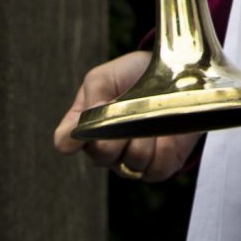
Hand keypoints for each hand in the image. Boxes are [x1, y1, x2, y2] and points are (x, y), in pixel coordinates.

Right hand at [53, 51, 197, 180]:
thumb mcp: (105, 77)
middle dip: (116, 132)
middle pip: (101, 156)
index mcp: (86, 127)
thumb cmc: (132, 75)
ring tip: (153, 113)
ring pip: (132, 161)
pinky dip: (164, 147)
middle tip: (129, 110)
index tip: (94, 109)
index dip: (75, 134)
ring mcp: (131, 161)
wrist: (175, 71)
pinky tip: (166, 130)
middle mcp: (105, 150)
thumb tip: (70, 136)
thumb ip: (90, 98)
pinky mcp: (159, 166)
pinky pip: (156, 168)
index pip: (65, 142)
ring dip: (145, 134)